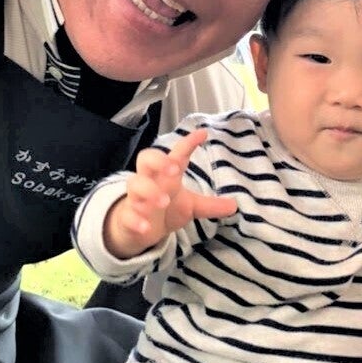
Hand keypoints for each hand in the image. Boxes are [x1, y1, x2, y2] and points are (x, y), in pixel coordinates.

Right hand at [103, 128, 236, 258]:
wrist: (137, 229)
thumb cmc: (164, 209)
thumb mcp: (189, 206)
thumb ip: (209, 205)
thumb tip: (234, 205)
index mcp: (165, 174)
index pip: (176, 154)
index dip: (187, 143)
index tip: (203, 134)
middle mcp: (149, 181)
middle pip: (146, 158)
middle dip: (159, 161)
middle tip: (174, 168)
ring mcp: (136, 198)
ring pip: (135, 184)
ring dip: (149, 191)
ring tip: (163, 201)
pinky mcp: (127, 216)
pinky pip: (127, 215)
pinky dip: (135, 220)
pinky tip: (145, 227)